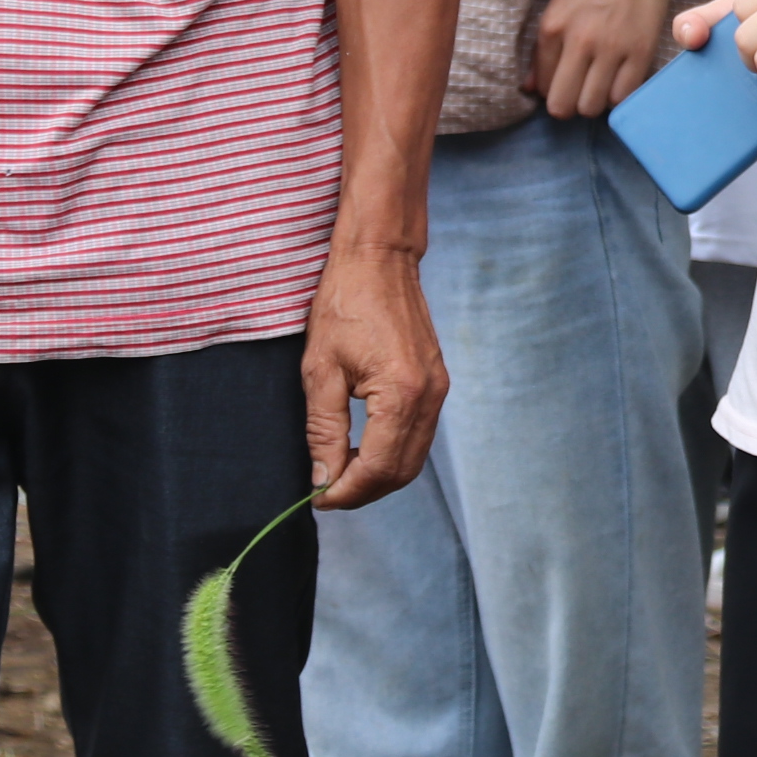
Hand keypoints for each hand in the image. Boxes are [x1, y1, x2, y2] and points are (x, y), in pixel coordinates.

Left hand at [302, 239, 446, 508]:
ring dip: (379, 475)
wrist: (379, 258)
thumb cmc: (345, 302)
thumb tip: (323, 477)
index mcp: (401, 394)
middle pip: (402, 472)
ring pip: (414, 458)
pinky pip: (419, 435)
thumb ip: (323, 429)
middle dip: (364, 491)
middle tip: (326, 492)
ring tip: (340, 474)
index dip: (347, 491)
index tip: (317, 498)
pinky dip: (393, 453)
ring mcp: (438, 390)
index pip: (378, 468)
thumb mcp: (320, 368)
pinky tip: (362, 449)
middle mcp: (429, 397)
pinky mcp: (437, 382)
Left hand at [533, 0, 676, 117]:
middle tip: (579, 90)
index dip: (551, 89)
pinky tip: (620, 79)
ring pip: (593, 107)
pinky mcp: (641, 52)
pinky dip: (619, 95)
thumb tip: (529, 88)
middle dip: (569, 104)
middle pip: (564, 106)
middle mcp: (579, 42)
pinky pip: (624, 97)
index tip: (563, 80)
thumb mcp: (559, 1)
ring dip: (595, 101)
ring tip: (601, 83)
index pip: (542, 86)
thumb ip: (542, 47)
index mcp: (553, 26)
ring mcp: (611, 49)